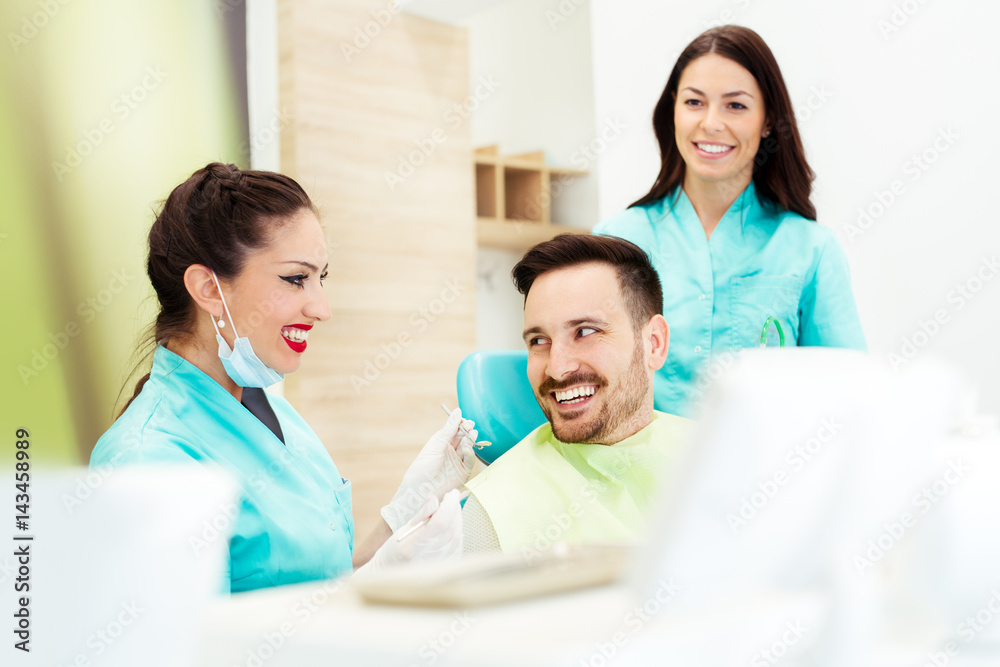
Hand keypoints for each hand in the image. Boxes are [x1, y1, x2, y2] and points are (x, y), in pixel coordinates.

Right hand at [361, 490, 463, 571]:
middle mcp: (427, 558)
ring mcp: (438, 565)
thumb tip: (435, 499)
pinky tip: (452, 525)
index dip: (449, 505)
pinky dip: (457, 530)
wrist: (393, 575)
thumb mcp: (402, 530)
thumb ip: (421, 515)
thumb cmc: (395, 550)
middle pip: (451, 527)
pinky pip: (458, 544)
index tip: (452, 493)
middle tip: (451, 498)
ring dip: (458, 518)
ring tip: (451, 510)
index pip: (439, 523)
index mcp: (412, 547)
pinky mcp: (446, 567)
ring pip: (457, 535)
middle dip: (454, 509)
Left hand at [381, 409, 476, 531]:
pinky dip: (470, 452)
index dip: (461, 424)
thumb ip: (449, 429)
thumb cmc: (424, 466)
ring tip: (471, 434)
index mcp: (442, 442)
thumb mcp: (436, 444)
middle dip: (468, 430)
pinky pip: (470, 459)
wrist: (422, 489)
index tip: (464, 419)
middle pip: (463, 437)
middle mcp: (451, 450)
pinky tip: (466, 448)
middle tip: (470, 425)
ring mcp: (458, 461)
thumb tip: (458, 411)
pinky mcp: (464, 472)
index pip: (455, 429)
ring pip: (468, 446)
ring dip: (470, 440)